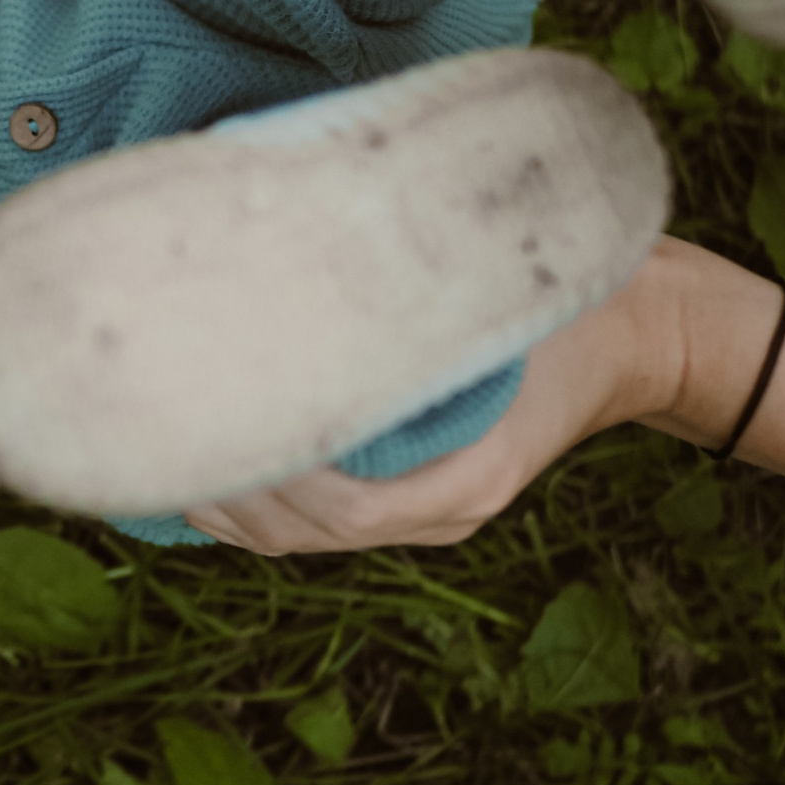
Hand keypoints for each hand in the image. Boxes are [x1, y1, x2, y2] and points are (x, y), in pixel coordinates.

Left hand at [180, 243, 683, 553]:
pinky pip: (316, 526)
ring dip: (221, 506)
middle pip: (303, 531)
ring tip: (152, 455)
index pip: (344, 504)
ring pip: (298, 539)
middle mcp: (443, 510)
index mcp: (470, 473)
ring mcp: (429, 514)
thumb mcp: (498, 292)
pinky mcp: (415, 502)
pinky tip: (200, 474)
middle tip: (146, 434)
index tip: (210, 423)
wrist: (638, 329)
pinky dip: (252, 506)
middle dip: (219, 488)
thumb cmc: (564, 299)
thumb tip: (302, 245)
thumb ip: (413, 295)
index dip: (270, 474)